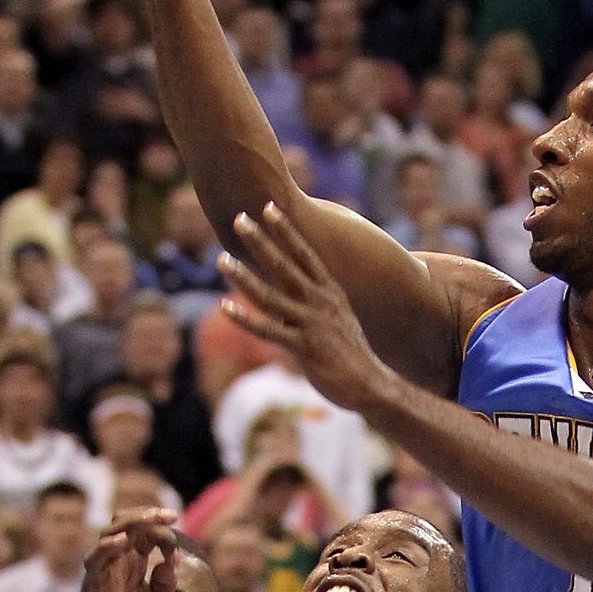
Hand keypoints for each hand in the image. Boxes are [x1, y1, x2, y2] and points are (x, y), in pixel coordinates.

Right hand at [74, 511, 179, 591]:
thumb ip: (166, 584)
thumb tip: (168, 560)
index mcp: (136, 568)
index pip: (146, 535)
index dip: (163, 532)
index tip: (177, 550)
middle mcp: (120, 566)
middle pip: (126, 524)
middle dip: (147, 514)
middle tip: (170, 514)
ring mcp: (108, 574)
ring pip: (110, 532)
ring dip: (131, 522)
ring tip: (152, 519)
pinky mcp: (99, 587)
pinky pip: (97, 559)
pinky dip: (108, 546)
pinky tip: (123, 542)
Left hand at [218, 204, 389, 416]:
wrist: (371, 384)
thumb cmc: (353, 353)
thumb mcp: (339, 319)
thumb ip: (316, 303)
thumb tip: (296, 294)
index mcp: (330, 292)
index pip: (305, 253)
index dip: (286, 230)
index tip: (268, 207)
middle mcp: (320, 302)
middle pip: (284, 265)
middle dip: (261, 241)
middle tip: (239, 218)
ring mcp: (311, 324)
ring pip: (270, 295)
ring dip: (243, 277)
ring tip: (221, 260)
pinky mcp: (303, 348)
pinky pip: (267, 330)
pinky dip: (244, 319)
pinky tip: (225, 307)